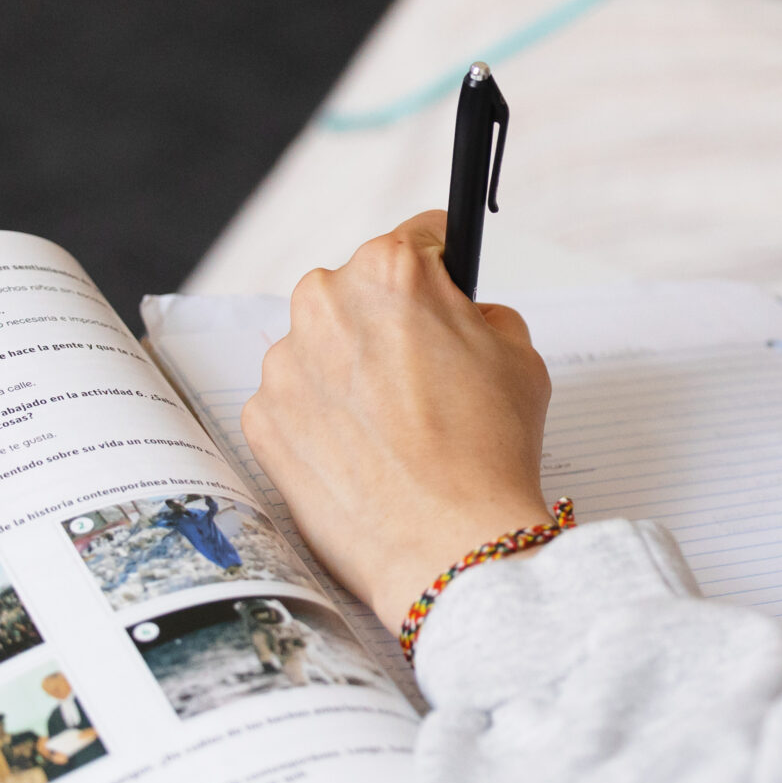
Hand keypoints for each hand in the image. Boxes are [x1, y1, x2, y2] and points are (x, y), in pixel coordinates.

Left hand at [243, 212, 554, 625]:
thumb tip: (459, 314)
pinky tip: (364, 454)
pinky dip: (322, 419)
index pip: (419, 238)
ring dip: (350, 371)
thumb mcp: (520, 356)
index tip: (445, 285)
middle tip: (427, 377)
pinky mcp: (261, 417)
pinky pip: (295, 400)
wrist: (447, 545)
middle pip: (361, 292)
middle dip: (391, 323)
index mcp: (390, 270)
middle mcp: (324, 301)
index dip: (444, 265)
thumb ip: (482, 314)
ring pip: (323, 347)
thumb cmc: (489, 451)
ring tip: (395, 428)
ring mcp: (284, 362)